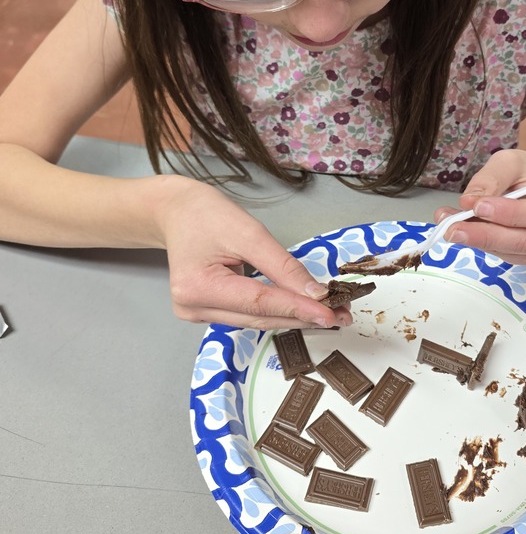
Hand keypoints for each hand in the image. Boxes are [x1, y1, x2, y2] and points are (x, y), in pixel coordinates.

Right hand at [154, 176, 349, 328]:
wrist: (176, 212)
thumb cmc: (206, 214)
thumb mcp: (249, 232)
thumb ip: (282, 265)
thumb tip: (316, 294)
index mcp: (198, 287)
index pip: (259, 303)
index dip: (298, 309)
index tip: (331, 314)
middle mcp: (193, 308)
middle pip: (260, 318)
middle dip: (303, 316)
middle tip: (341, 315)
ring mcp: (197, 314)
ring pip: (256, 321)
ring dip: (293, 316)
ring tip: (329, 312)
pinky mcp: (205, 312)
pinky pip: (248, 315)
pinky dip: (276, 311)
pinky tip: (301, 308)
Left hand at [435, 150, 525, 263]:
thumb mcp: (513, 161)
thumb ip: (492, 178)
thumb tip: (469, 201)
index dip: (511, 214)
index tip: (478, 206)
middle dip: (486, 234)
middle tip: (452, 228)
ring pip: (513, 251)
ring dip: (478, 241)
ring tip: (448, 227)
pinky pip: (506, 255)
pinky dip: (481, 244)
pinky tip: (462, 231)